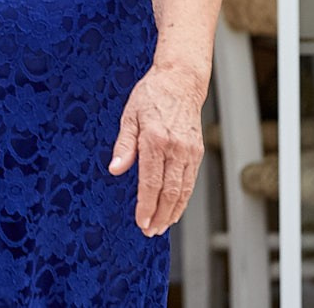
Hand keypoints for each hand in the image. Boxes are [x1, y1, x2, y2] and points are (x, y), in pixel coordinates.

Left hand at [107, 61, 206, 236]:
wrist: (180, 81)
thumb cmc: (151, 96)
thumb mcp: (129, 116)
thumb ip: (123, 146)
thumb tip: (115, 170)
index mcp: (155, 139)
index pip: (150, 182)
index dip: (145, 206)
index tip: (140, 222)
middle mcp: (175, 148)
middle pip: (169, 192)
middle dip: (159, 216)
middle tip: (150, 231)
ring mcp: (189, 151)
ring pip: (183, 190)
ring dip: (172, 212)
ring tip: (161, 226)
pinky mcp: (198, 152)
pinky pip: (191, 181)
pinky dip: (183, 199)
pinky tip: (174, 209)